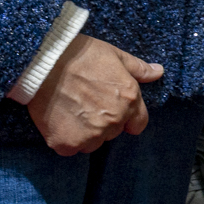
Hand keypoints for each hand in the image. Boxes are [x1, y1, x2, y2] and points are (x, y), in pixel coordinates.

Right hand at [21, 34, 159, 155]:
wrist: (44, 62)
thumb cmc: (81, 55)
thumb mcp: (115, 55)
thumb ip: (139, 68)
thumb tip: (159, 72)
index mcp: (129, 100)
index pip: (138, 124)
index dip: (128, 118)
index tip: (115, 110)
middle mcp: (112, 121)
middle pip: (113, 132)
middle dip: (104, 121)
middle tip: (87, 102)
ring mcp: (89, 135)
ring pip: (92, 143)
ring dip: (85, 132)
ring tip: (72, 109)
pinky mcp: (65, 143)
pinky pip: (70, 148)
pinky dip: (65, 138)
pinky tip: (59, 119)